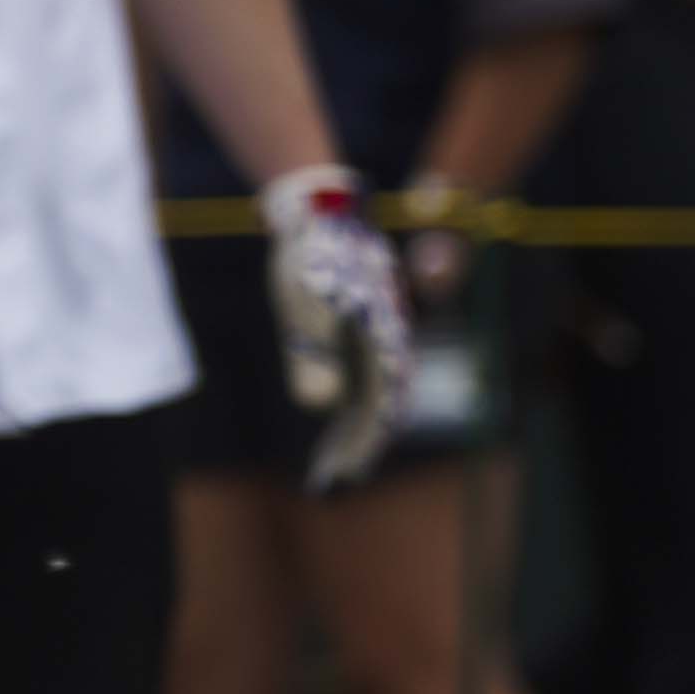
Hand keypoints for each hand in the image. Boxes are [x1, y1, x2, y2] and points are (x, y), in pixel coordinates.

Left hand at [261, 163, 415, 492]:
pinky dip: (350, 405)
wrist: (320, 211)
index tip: (343, 474)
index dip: (365, 444)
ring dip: (355, 431)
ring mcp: (381, 338)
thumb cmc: (310, 256)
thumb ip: (311, 351)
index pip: (382, 408)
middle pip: (383, 408)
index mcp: (385, 341)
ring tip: (331, 466)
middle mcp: (392, 344)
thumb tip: (318, 405)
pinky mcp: (365, 332)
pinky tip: (331, 421)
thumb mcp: (302, 302)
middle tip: (330, 482)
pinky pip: (365, 377)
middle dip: (359, 447)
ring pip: (375, 396)